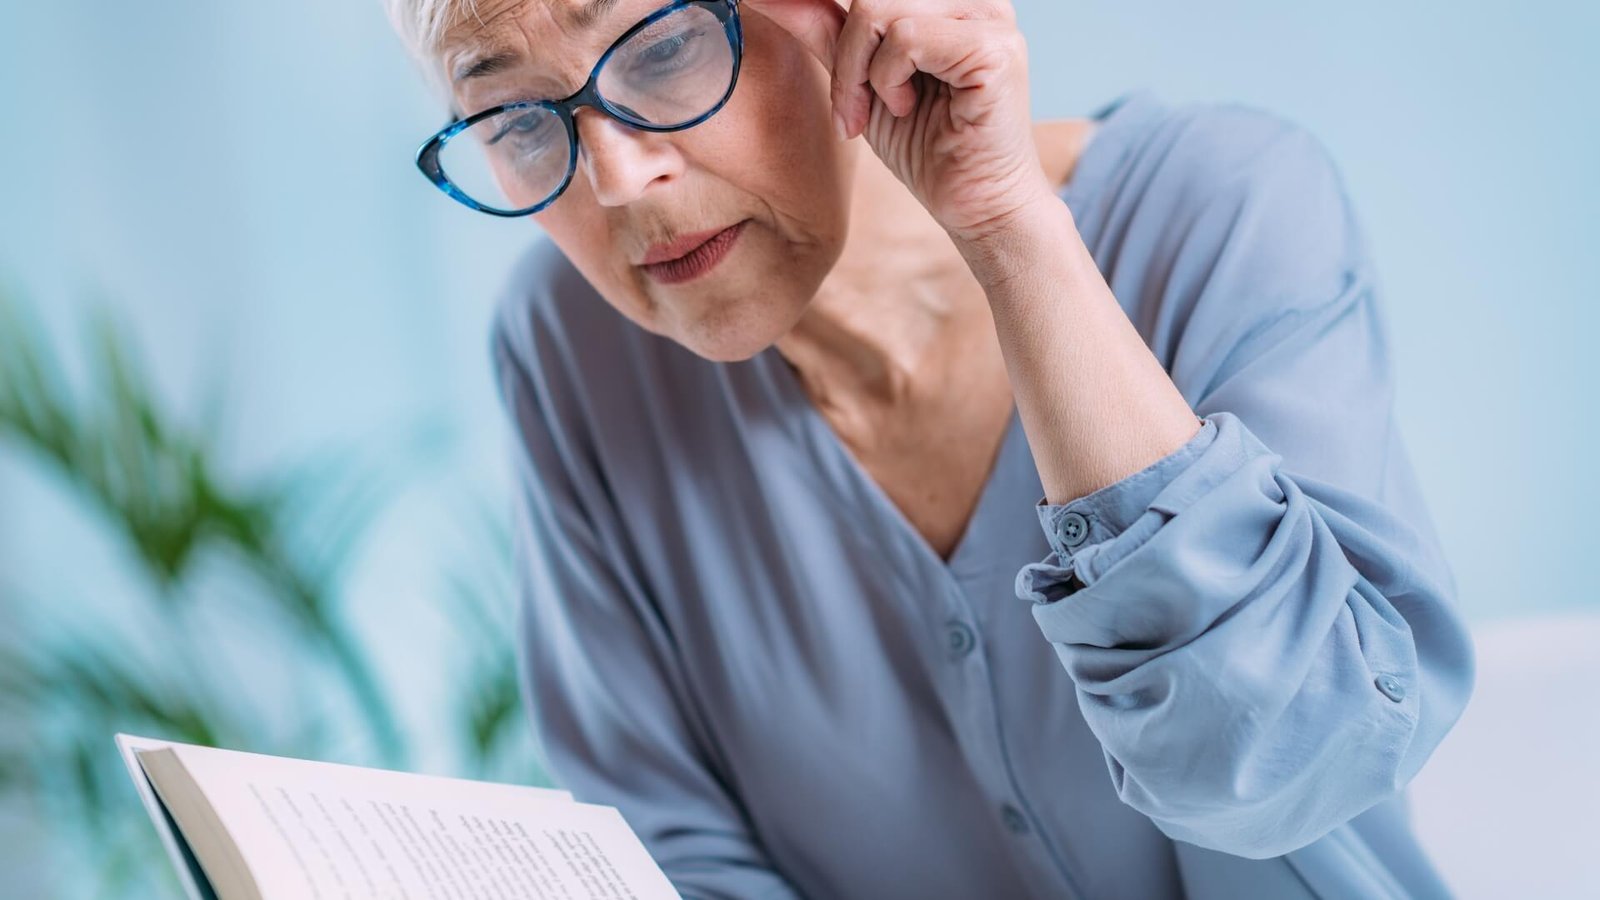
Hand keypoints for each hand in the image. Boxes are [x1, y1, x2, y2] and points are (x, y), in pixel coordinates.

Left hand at [746, 0, 1056, 242]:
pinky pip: (905, 38)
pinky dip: (888, 81)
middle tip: (854, 110)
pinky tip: (911, 109)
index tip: (778, 18)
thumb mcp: (861, 81)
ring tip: (892, 110)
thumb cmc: (929, 149)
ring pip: (877, 12)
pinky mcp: (993, 49)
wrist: (976, 207)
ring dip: (863, 74)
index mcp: (949, 0)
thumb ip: (825, 30)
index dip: (823, 7)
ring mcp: (990, 18)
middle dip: (844, 58)